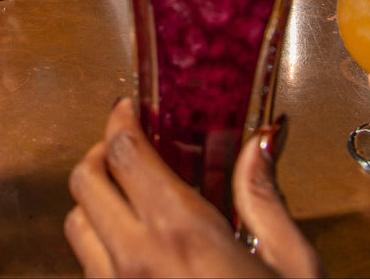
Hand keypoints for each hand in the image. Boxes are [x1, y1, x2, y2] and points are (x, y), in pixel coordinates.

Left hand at [65, 99, 322, 277]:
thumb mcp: (294, 266)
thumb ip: (265, 198)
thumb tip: (259, 143)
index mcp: (181, 233)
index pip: (122, 152)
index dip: (120, 120)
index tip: (130, 108)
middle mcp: (135, 259)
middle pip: (83, 180)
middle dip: (100, 153)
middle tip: (127, 148)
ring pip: (76, 225)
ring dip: (95, 201)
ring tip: (128, 198)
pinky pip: (89, 269)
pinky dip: (101, 245)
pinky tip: (137, 249)